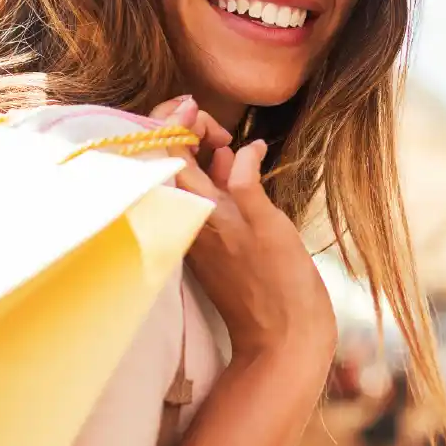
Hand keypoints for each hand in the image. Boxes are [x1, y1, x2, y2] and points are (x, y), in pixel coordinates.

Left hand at [150, 97, 336, 373]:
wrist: (282, 338)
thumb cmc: (281, 284)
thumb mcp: (269, 225)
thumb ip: (246, 181)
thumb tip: (241, 147)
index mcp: (197, 210)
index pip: (164, 150)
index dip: (175, 119)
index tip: (201, 107)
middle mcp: (189, 218)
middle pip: (170, 158)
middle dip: (189, 130)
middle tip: (223, 132)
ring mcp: (198, 228)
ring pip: (186, 175)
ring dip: (203, 150)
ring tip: (230, 146)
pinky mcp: (211, 239)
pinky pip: (202, 194)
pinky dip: (215, 173)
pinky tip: (240, 167)